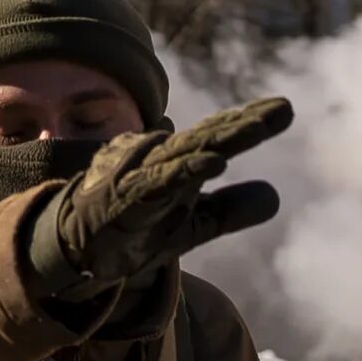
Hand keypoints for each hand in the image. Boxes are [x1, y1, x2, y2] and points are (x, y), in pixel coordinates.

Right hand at [29, 97, 293, 299]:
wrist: (77, 251)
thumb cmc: (132, 229)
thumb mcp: (190, 224)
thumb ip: (229, 210)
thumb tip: (275, 196)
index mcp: (177, 162)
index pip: (217, 136)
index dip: (250, 122)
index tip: (284, 109)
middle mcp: (159, 159)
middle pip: (208, 137)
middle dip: (244, 123)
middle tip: (283, 109)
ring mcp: (140, 174)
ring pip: (186, 152)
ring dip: (222, 138)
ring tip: (256, 127)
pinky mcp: (125, 197)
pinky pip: (159, 181)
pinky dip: (186, 170)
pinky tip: (215, 162)